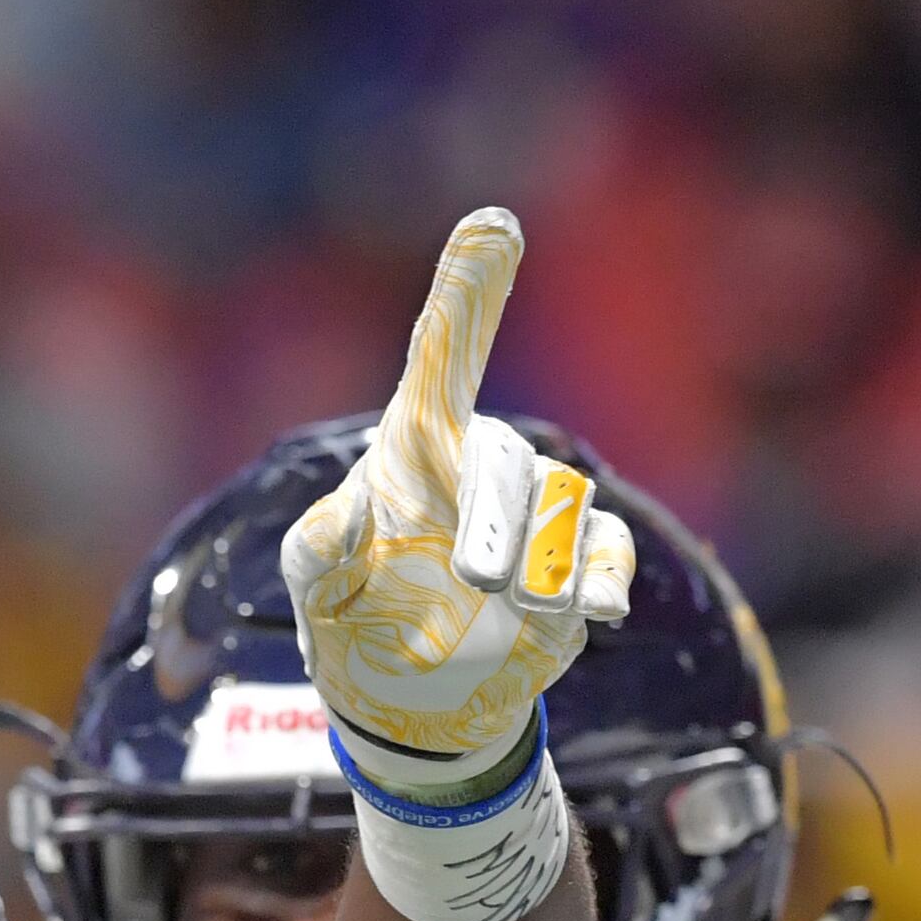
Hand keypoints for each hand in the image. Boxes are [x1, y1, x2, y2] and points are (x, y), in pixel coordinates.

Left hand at [280, 209, 635, 780]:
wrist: (406, 697)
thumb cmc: (352, 617)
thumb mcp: (315, 584)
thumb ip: (317, 548)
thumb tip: (352, 508)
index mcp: (414, 450)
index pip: (444, 360)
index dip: (468, 294)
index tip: (493, 222)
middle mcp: (481, 469)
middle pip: (505, 465)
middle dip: (497, 516)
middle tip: (477, 580)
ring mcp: (537, 517)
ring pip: (559, 511)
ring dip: (537, 561)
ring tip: (499, 606)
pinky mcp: (579, 569)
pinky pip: (605, 554)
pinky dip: (599, 578)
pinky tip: (592, 610)